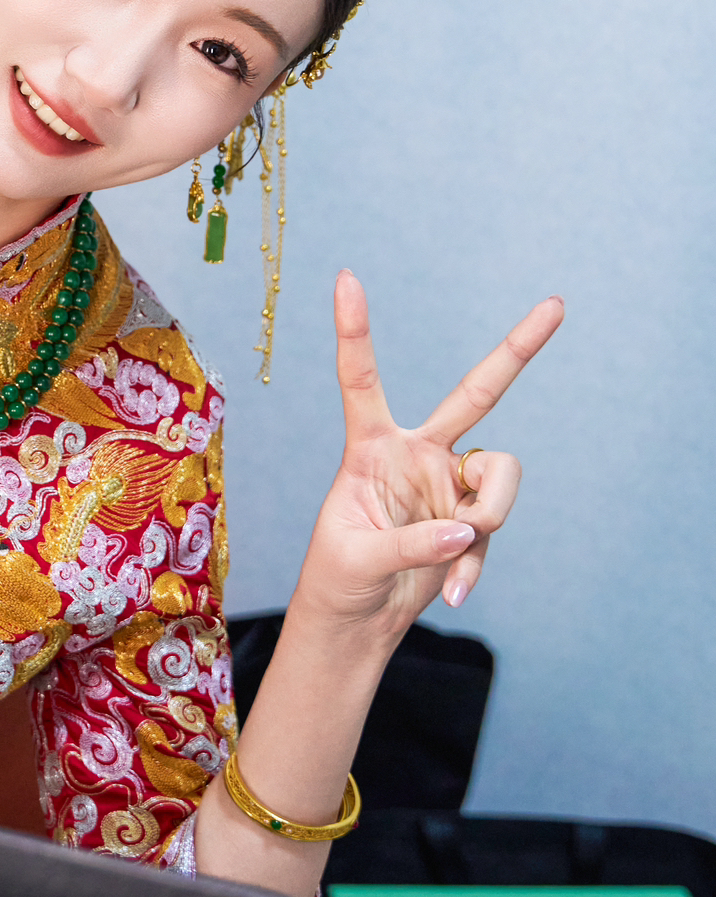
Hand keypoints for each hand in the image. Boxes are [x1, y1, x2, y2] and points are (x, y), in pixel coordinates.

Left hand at [290, 271, 564, 641]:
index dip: (354, 330)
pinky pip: (494, 527)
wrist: (359, 619)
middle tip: (557, 304)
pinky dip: (474, 564)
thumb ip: (407, 543)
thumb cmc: (339, 578)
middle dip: (518, 348)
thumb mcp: (355, 560)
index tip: (346, 277)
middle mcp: (417, 453)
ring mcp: (450, 483)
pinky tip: (451, 591)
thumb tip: (463, 531)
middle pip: (476, 393)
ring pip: (502, 473)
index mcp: (370, 447)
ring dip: (490, 513)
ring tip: (454, 549)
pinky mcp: (472, 519)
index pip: (361, 379)